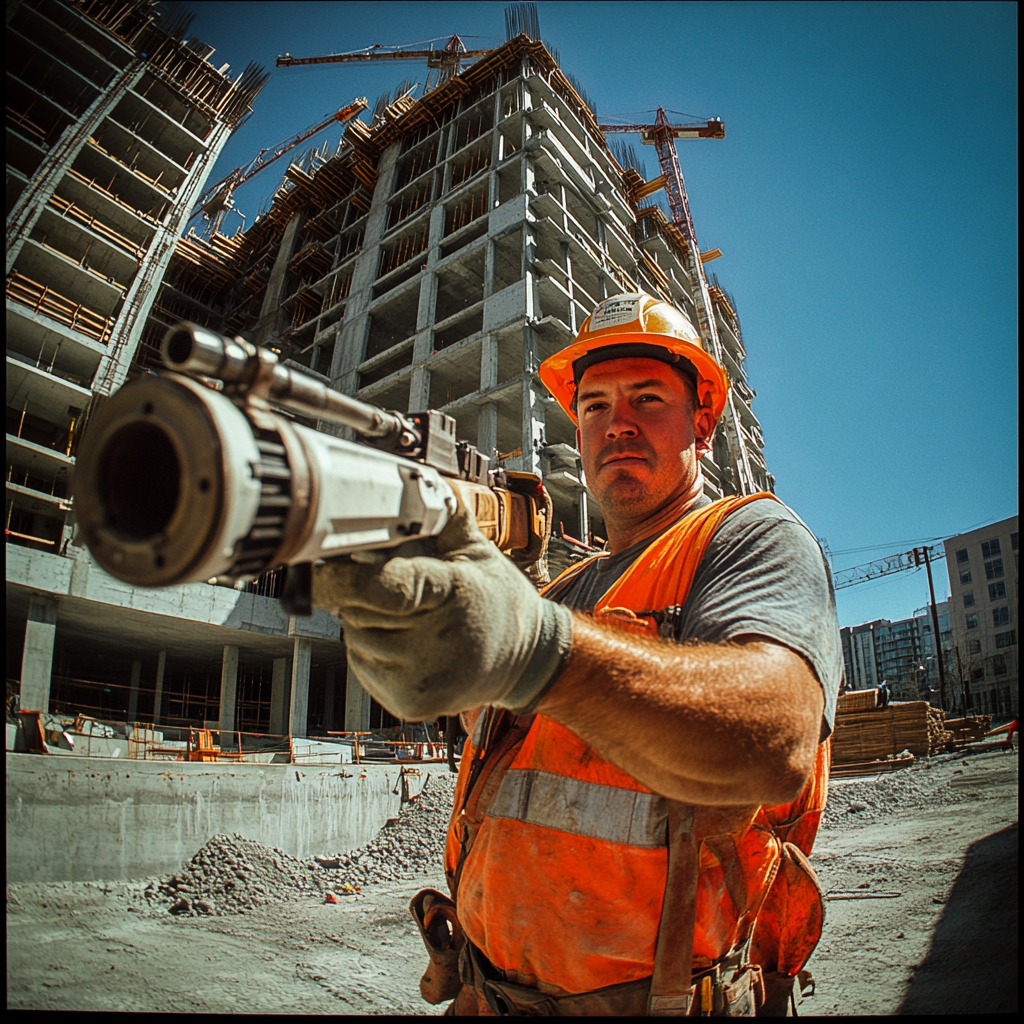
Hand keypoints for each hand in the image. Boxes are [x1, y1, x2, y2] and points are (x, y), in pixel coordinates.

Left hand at [311, 500, 572, 720]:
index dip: (343, 576)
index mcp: (455, 595)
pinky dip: (371, 648)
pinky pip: (362, 663)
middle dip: (361, 591)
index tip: (319, 566)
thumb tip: (418, 481)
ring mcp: (422, 679)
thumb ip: (444, 516)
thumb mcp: (480, 552)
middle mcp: (438, 644)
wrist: (525, 661)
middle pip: (361, 609)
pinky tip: (403, 641)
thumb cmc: (499, 602)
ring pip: (356, 636)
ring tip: (405, 615)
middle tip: (390, 582)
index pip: (385, 586)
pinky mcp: (408, 702)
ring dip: (365, 620)